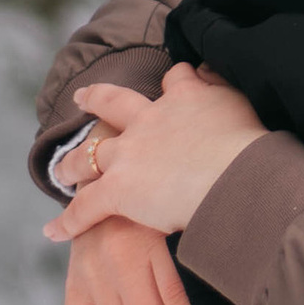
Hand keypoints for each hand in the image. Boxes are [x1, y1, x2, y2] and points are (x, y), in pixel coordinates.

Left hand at [45, 64, 269, 246]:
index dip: (175, 81)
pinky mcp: (118, 190)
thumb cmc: (252, 149)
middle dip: (96, 99)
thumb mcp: (243, 106)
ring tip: (61, 169)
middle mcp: (149, 120)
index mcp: (185, 99)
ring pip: (88, 155)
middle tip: (83, 97)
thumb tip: (212, 73)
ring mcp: (129, 155)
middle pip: (113, 104)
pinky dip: (68, 222)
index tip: (176, 80)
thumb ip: (224, 91)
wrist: (236, 178)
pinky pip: (85, 208)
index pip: (176, 80)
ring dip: (72, 163)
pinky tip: (52, 231)